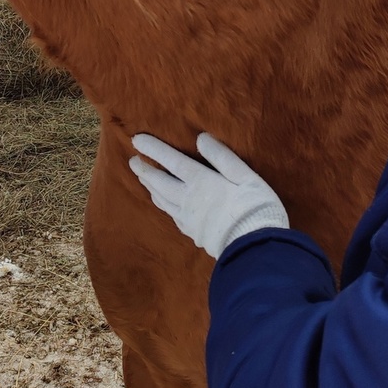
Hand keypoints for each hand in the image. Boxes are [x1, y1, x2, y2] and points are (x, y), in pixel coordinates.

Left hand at [129, 132, 288, 258]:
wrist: (255, 249)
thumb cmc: (254, 207)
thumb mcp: (245, 176)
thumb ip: (222, 156)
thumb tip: (201, 138)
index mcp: (201, 182)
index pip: (171, 161)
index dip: (153, 149)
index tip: (136, 140)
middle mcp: (189, 199)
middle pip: (160, 182)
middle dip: (145, 170)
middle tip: (133, 160)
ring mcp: (189, 218)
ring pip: (162, 200)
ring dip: (150, 187)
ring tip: (143, 179)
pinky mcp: (194, 233)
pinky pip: (172, 215)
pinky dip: (163, 205)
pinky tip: (164, 204)